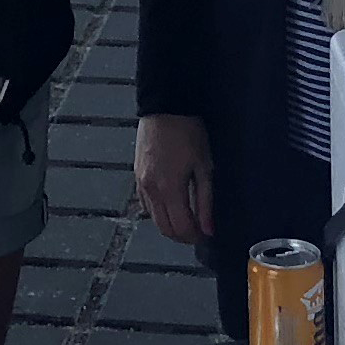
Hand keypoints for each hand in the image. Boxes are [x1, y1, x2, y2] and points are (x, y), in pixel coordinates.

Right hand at [133, 113, 213, 248]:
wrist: (164, 108)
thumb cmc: (188, 133)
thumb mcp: (204, 167)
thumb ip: (205, 201)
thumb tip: (209, 229)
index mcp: (169, 189)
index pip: (181, 228)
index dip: (195, 237)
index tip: (206, 235)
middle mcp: (151, 191)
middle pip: (164, 229)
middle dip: (182, 236)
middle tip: (198, 231)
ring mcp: (140, 184)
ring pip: (153, 219)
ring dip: (170, 225)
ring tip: (187, 218)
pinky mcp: (136, 176)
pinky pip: (146, 205)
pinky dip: (159, 212)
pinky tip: (171, 205)